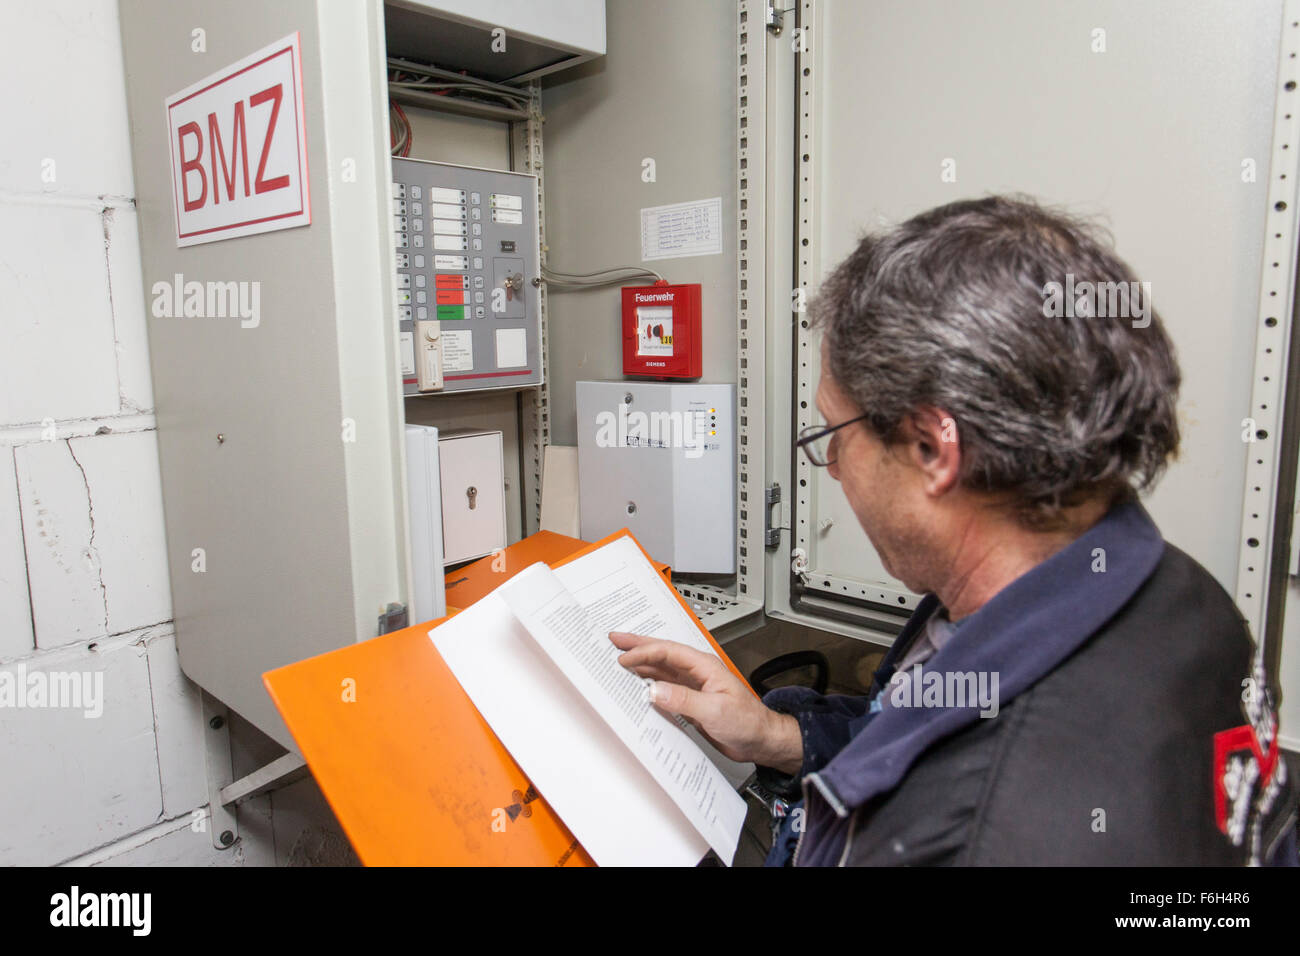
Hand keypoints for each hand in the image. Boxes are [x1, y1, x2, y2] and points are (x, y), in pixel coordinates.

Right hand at [609, 631, 803, 774]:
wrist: (761, 741)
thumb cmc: (748, 723)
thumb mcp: (715, 711)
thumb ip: (684, 700)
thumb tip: (655, 690)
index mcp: (705, 667)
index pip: (669, 652)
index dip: (645, 652)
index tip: (624, 658)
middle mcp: (698, 673)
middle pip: (663, 654)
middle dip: (638, 646)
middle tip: (615, 640)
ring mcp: (694, 687)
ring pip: (662, 670)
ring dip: (641, 665)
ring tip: (620, 660)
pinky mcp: (691, 702)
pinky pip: (665, 689)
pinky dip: (649, 685)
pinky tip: (638, 686)